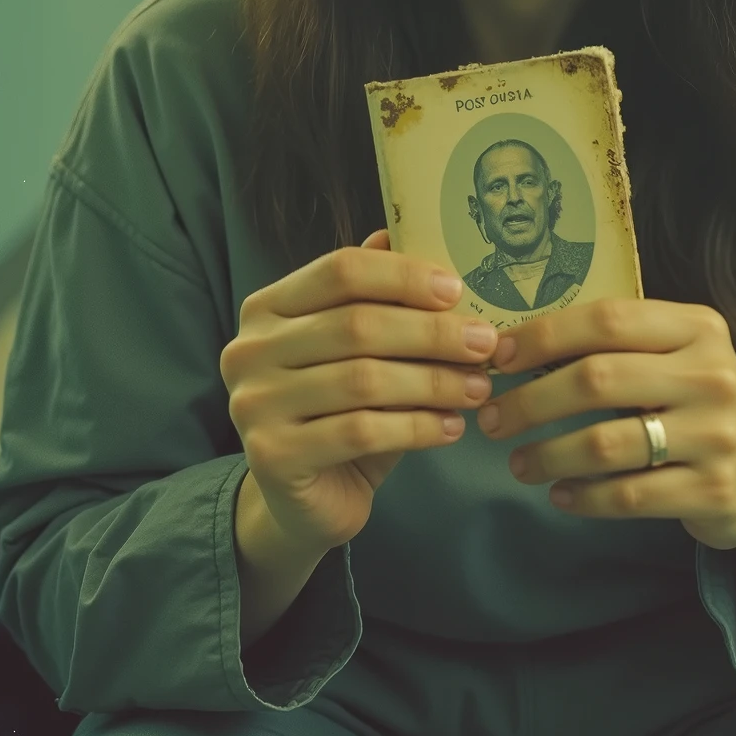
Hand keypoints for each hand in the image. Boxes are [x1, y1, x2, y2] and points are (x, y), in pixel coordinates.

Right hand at [221, 229, 499, 556]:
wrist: (304, 502)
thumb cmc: (339, 412)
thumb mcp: (356, 350)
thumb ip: (372, 298)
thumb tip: (399, 233)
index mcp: (267, 307)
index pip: (340, 270)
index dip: (402, 276)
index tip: (456, 289)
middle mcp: (249, 350)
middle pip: (356, 325)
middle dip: (431, 333)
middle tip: (486, 343)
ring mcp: (254, 405)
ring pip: (363, 380)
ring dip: (433, 382)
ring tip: (479, 388)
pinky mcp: (272, 456)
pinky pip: (361, 431)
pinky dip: (416, 427)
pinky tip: (451, 428)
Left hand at [476, 295, 735, 550]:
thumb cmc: (698, 402)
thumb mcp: (677, 356)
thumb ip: (618, 344)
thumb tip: (514, 347)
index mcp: (698, 327)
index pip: (608, 319)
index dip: (544, 336)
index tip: (498, 358)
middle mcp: (711, 376)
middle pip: (598, 379)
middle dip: (531, 401)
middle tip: (492, 418)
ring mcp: (716, 436)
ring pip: (605, 444)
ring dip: (547, 454)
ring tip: (518, 463)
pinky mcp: (714, 490)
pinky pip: (627, 496)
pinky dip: (581, 496)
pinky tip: (559, 493)